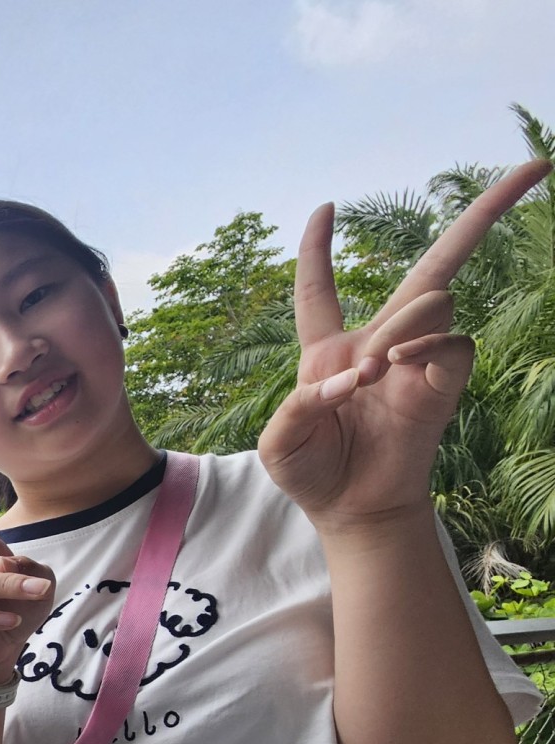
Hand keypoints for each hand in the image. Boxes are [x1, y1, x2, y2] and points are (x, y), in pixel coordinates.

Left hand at [259, 159, 552, 527]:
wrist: (352, 509)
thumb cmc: (313, 474)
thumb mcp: (279, 444)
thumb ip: (296, 405)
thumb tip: (352, 376)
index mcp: (327, 351)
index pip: (320, 289)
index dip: (317, 250)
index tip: (325, 208)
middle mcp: (379, 342)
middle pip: (435, 263)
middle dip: (485, 214)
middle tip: (534, 169)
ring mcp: (417, 358)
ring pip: (434, 297)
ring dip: (402, 324)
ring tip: (373, 371)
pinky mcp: (446, 380)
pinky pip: (454, 339)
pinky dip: (426, 345)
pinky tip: (398, 367)